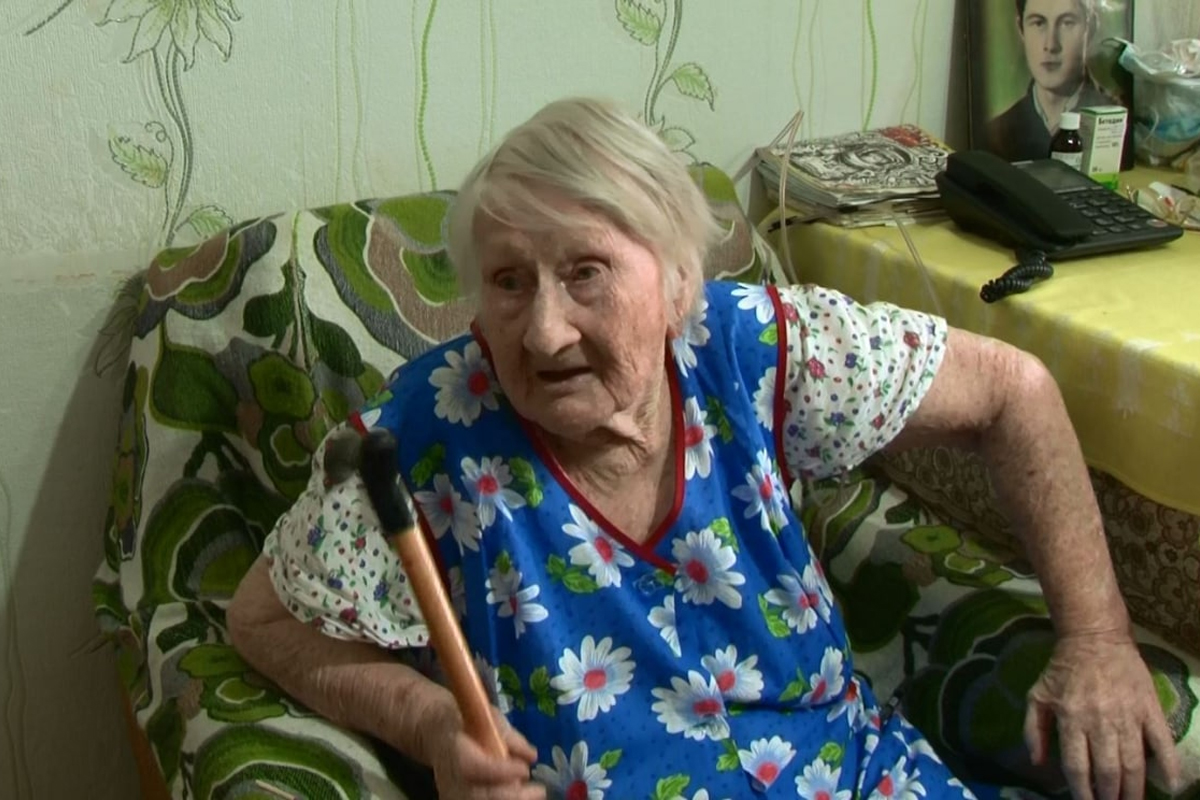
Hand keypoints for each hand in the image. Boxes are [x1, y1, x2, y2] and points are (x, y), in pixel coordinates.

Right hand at [431, 707, 545, 799]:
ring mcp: (453, 795)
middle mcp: (452, 778)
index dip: (504, 772)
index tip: (525, 769)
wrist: (438, 733)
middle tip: (539, 791)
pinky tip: (520, 796)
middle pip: (482, 796)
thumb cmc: (469, 723)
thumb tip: (532, 756)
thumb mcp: (489, 719)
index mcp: (457, 751)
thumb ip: (510, 738)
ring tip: (533, 794)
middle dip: (514, 796)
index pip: (478, 768)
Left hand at [1024, 632, 1181, 798]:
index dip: (1082, 790)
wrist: (1095, 638)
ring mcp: (1128, 715)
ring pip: (1133, 762)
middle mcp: (1099, 720)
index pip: (1077, 766)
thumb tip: (1037, 763)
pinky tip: (1171, 785)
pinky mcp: (1149, 708)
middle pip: (1107, 770)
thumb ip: (1033, 730)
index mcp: (1070, 718)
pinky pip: (1162, 742)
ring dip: (1133, 789)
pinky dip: (1169, 765)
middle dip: (1110, 795)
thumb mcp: (1038, 696)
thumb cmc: (1063, 670)